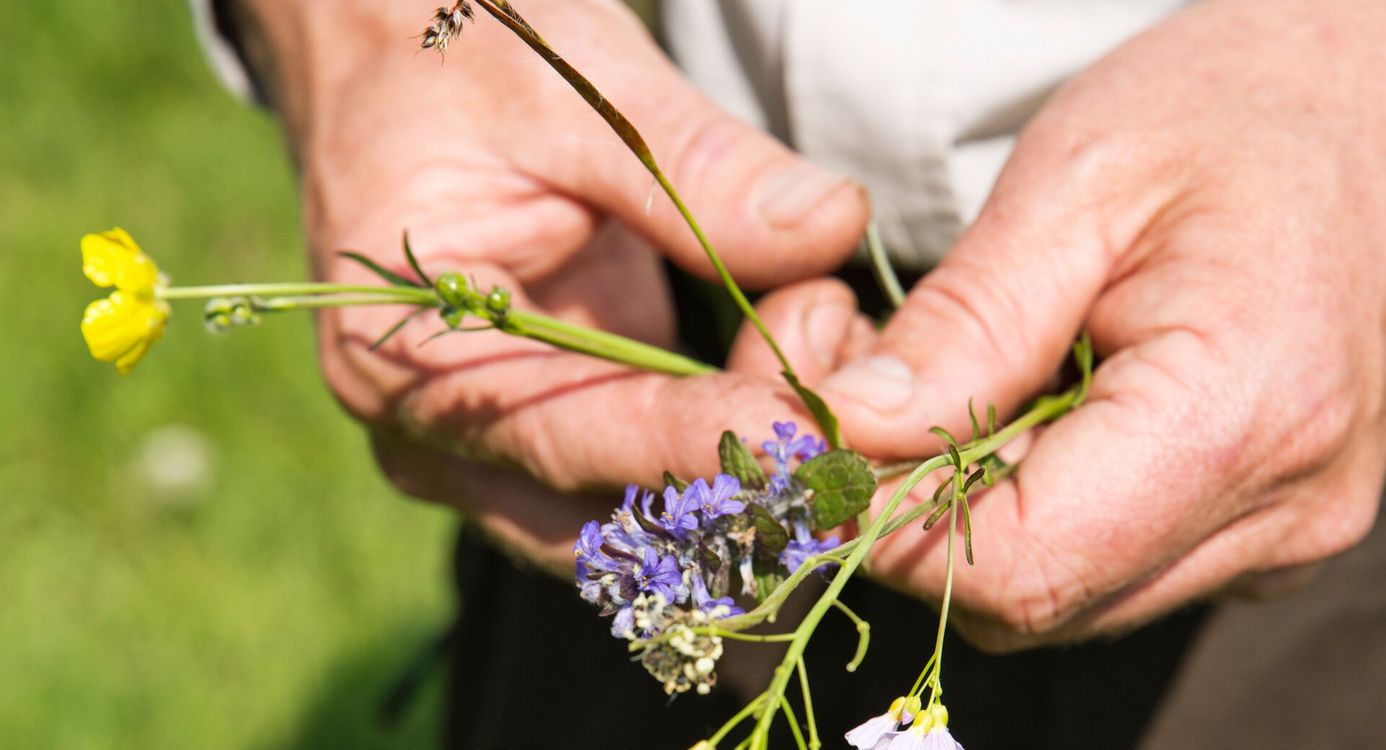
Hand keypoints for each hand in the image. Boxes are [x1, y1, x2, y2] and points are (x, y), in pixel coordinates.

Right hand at [239, 0, 868, 568]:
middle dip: (737, 485)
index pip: (564, 437)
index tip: (814, 436)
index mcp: (403, 361)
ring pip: (640, 527)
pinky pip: (655, 486)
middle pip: (605, 521)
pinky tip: (810, 397)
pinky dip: (737, 458)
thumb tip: (832, 225)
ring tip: (836, 383)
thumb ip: (694, 166)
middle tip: (848, 409)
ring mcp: (500, 446)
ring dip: (749, 482)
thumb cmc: (461, 57)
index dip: (695, 444)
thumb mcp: (571, 91)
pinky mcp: (561, 429)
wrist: (394, 57)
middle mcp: (440, 436)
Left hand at [812, 0, 1385, 649]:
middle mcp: (1279, 510)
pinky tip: (1009, 405)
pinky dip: (1021, 504)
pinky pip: (1101, 561)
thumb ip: (963, 324)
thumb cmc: (1227, 113)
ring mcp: (1278, 530)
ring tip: (941, 379)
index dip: (885, 519)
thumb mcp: (1072, 182)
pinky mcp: (1258, 523)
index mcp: (1238, 418)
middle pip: (1027, 598)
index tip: (821, 429)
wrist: (1359, 105)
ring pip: (1056, 594)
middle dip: (905, 509)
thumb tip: (849, 431)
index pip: (1016, 566)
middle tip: (861, 384)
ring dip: (957, 509)